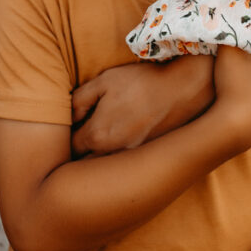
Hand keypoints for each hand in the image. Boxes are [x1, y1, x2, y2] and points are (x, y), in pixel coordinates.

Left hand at [72, 56, 213, 156]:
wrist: (182, 90)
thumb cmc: (142, 82)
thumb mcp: (105, 81)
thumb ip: (80, 100)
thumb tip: (69, 116)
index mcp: (98, 135)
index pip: (70, 147)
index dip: (67, 136)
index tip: (71, 126)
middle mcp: (113, 154)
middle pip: (85, 163)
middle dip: (79, 153)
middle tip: (81, 134)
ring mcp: (132, 160)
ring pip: (105, 168)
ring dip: (97, 160)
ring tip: (101, 139)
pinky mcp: (147, 159)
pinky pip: (124, 167)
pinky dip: (118, 162)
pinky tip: (122, 142)